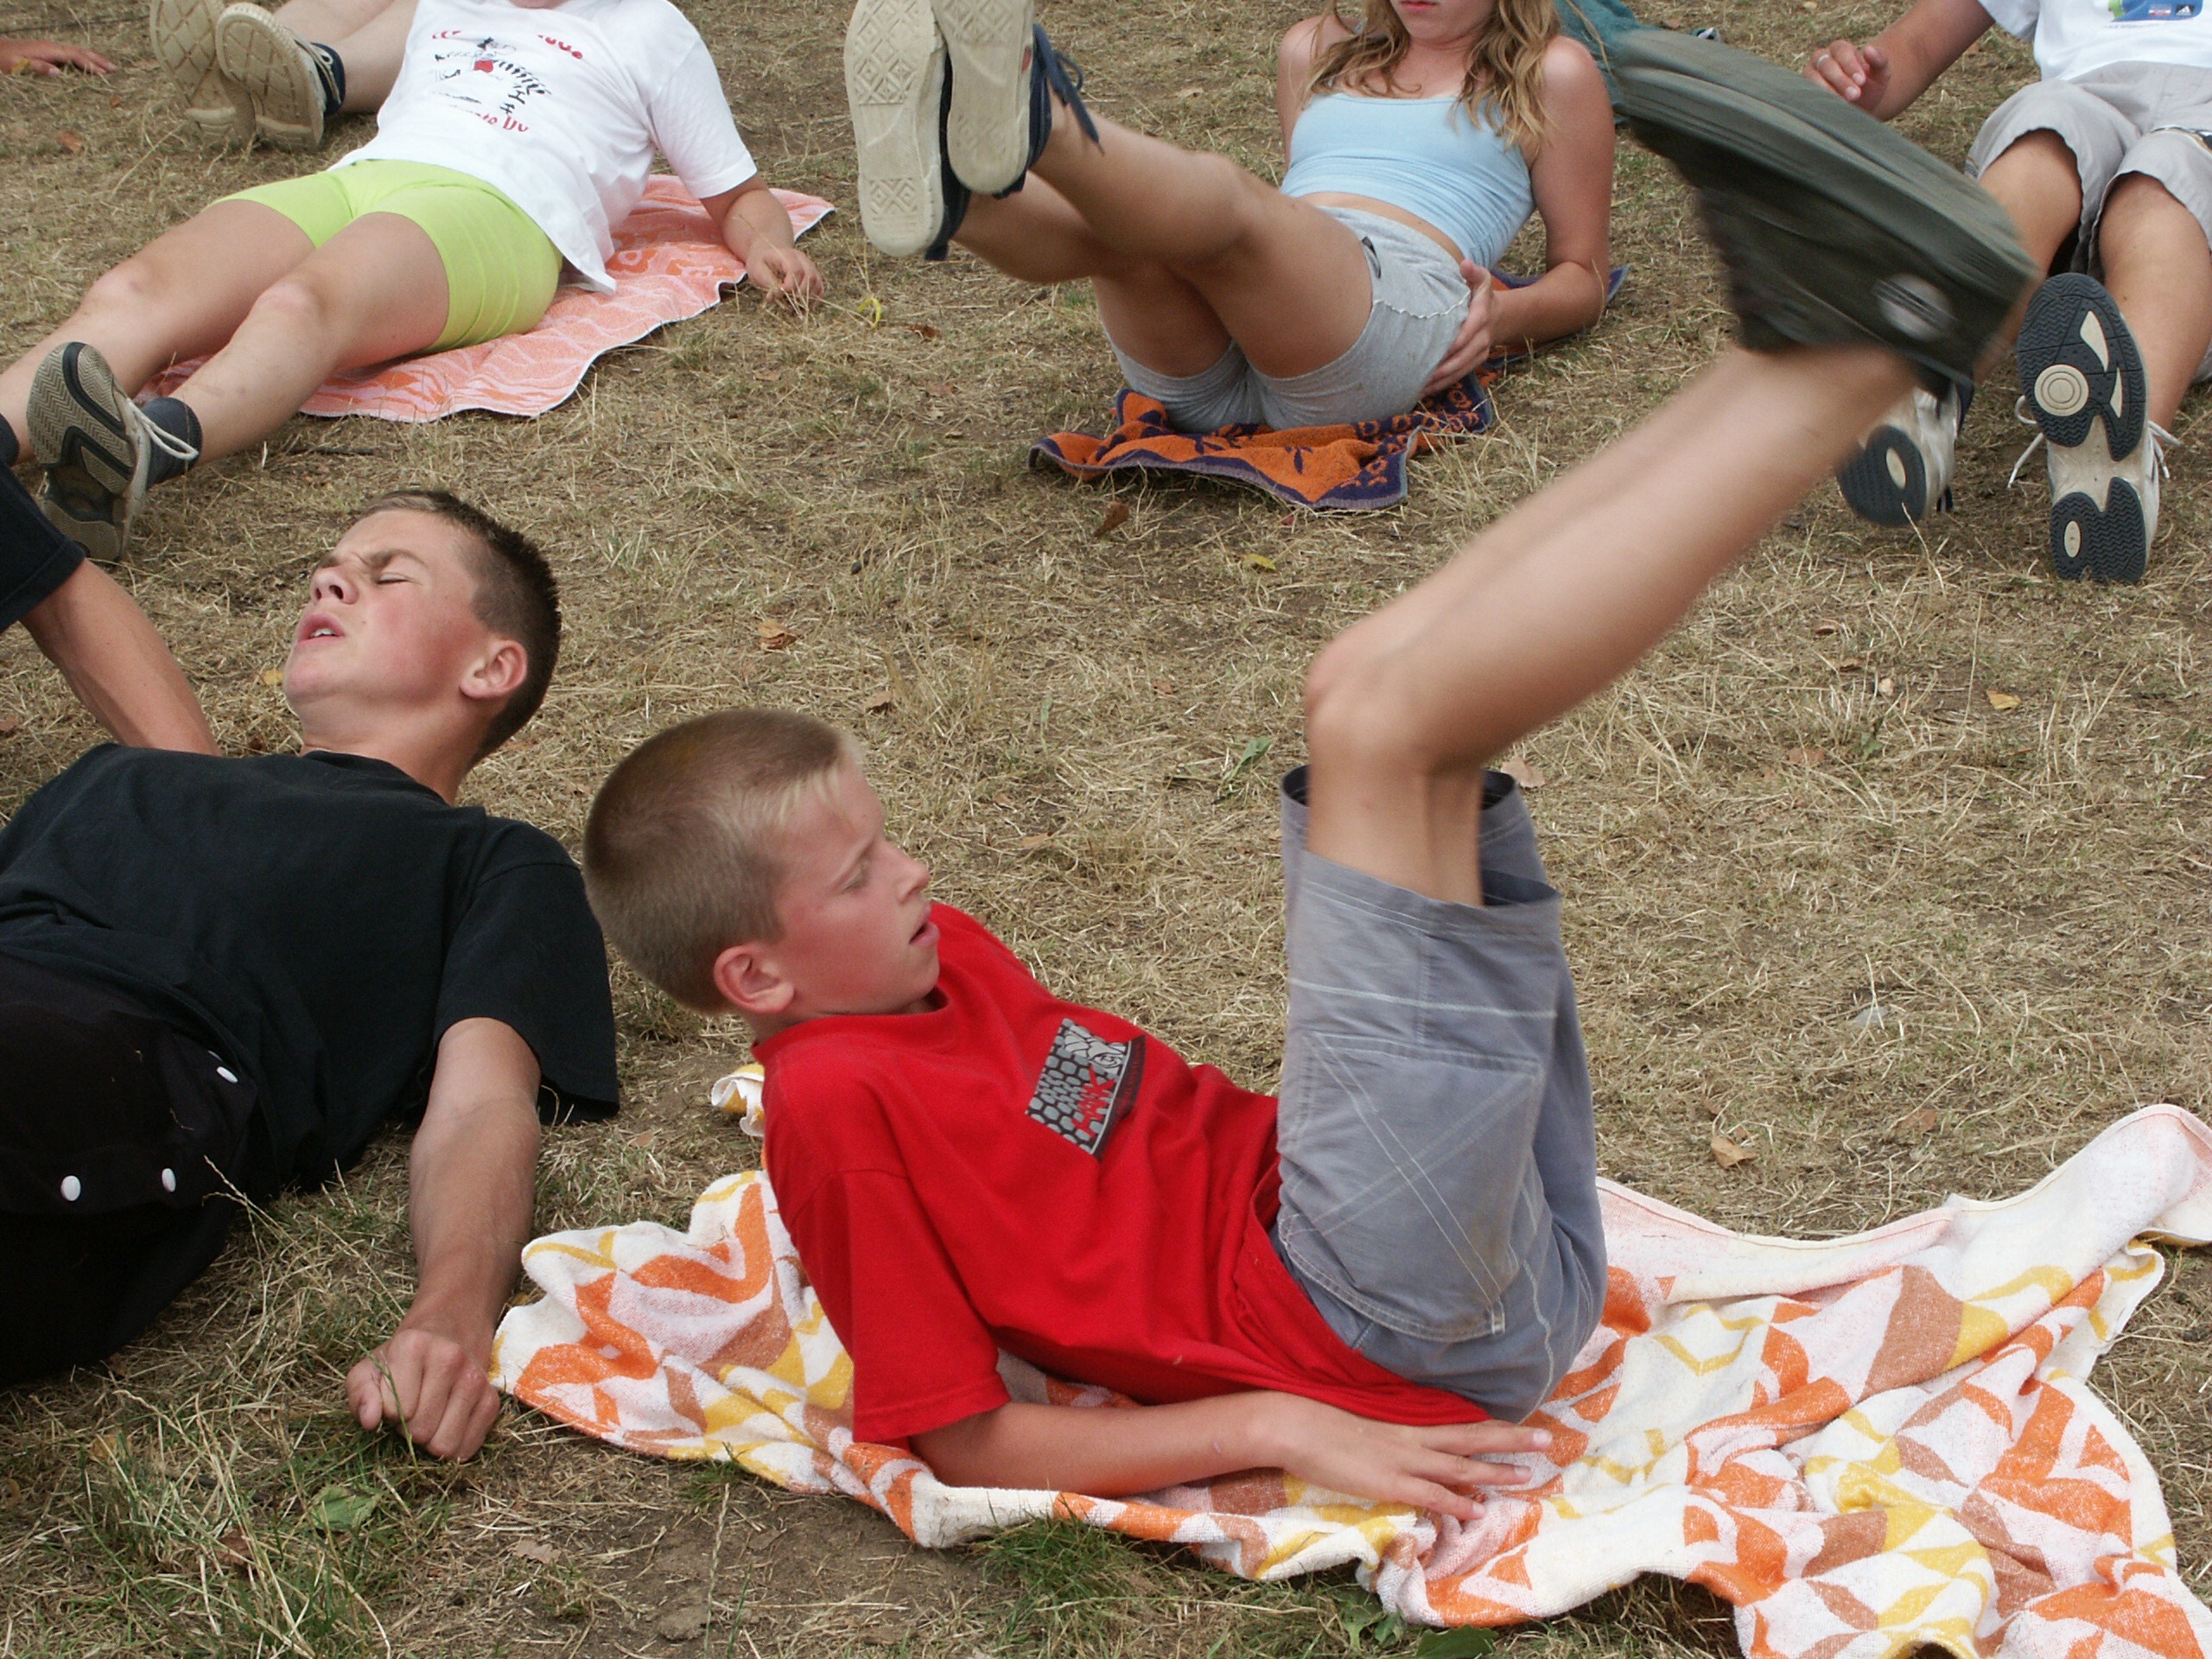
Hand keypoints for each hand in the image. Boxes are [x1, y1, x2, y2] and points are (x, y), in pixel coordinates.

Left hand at [0, 37, 114, 74]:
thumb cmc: (4, 59)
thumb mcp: (17, 66)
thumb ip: (37, 67)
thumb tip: (58, 72)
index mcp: (47, 50)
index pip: (74, 56)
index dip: (89, 65)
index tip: (104, 74)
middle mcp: (51, 47)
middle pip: (80, 51)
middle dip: (98, 59)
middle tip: (115, 69)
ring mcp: (50, 48)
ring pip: (77, 51)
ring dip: (93, 58)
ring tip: (108, 67)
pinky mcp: (48, 52)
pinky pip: (71, 54)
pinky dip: (84, 59)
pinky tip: (89, 65)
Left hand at [346, 1316, 501, 1460]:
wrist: (448, 1334)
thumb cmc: (402, 1359)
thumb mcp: (370, 1369)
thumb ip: (360, 1394)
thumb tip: (370, 1422)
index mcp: (413, 1346)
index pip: (397, 1411)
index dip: (390, 1414)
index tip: (395, 1399)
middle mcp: (450, 1358)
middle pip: (421, 1431)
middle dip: (410, 1429)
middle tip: (413, 1409)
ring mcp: (476, 1379)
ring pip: (444, 1444)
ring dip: (431, 1440)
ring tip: (430, 1416)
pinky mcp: (492, 1400)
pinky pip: (467, 1449)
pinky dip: (453, 1446)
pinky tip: (447, 1424)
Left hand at [745, 244, 824, 304]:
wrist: (767, 255)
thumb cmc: (761, 263)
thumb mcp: (758, 271)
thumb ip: (768, 283)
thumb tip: (778, 295)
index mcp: (787, 255)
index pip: (796, 270)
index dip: (790, 286)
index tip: (780, 294)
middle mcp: (802, 259)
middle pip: (810, 276)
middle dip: (800, 293)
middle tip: (788, 302)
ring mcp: (810, 266)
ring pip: (817, 282)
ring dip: (808, 297)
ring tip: (796, 306)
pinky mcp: (813, 275)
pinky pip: (820, 287)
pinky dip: (814, 298)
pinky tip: (805, 306)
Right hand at [1254, 1392, 1550, 1519]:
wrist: (1296, 1425)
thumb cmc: (1322, 1420)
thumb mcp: (1365, 1422)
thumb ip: (1390, 1432)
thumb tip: (1410, 1440)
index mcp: (1408, 1423)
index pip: (1460, 1424)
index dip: (1493, 1426)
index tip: (1523, 1425)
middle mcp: (1414, 1439)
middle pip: (1472, 1439)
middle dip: (1512, 1440)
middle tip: (1548, 1439)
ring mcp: (1403, 1461)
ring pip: (1460, 1467)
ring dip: (1495, 1473)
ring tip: (1526, 1476)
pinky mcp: (1389, 1482)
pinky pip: (1431, 1495)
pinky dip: (1456, 1504)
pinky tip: (1477, 1512)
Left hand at [1422, 259, 1495, 398]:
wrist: (1499, 317)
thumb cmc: (1481, 296)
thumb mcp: (1482, 280)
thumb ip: (1473, 272)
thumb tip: (1464, 264)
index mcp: (1481, 317)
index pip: (1467, 333)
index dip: (1452, 344)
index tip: (1434, 351)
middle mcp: (1481, 339)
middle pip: (1461, 358)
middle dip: (1441, 369)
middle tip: (1419, 375)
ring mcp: (1478, 354)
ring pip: (1459, 371)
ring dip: (1439, 381)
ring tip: (1417, 388)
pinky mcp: (1473, 363)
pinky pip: (1457, 377)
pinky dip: (1441, 385)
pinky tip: (1422, 391)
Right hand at [1805, 38, 1888, 106]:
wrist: (1859, 109)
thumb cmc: (1870, 88)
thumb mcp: (1881, 75)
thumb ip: (1880, 60)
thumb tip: (1869, 49)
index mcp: (1841, 49)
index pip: (1841, 50)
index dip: (1850, 65)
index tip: (1862, 81)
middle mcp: (1822, 58)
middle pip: (1826, 64)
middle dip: (1841, 80)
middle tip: (1855, 95)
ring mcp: (1810, 74)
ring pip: (1812, 77)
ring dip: (1828, 90)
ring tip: (1843, 103)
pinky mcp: (1803, 90)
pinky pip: (1805, 92)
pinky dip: (1818, 99)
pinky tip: (1831, 107)